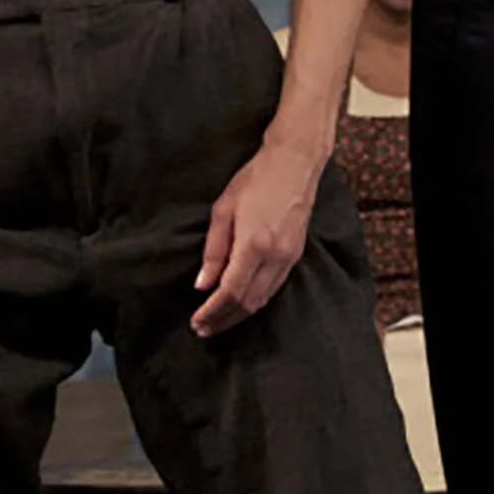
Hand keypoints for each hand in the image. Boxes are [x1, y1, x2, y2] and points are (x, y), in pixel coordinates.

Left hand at [191, 132, 321, 337]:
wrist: (294, 164)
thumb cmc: (255, 180)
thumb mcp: (224, 210)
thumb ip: (214, 250)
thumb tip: (203, 284)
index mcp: (254, 244)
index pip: (230, 292)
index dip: (212, 312)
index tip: (197, 322)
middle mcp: (275, 256)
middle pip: (247, 303)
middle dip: (224, 319)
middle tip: (203, 329)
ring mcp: (289, 258)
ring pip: (263, 300)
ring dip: (239, 315)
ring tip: (218, 322)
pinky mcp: (296, 255)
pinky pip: (274, 288)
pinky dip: (255, 301)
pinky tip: (241, 304)